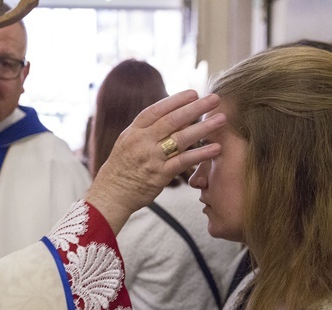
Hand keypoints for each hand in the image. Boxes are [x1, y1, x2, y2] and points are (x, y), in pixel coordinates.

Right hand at [85, 91, 224, 233]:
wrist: (110, 196)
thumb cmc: (121, 169)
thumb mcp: (127, 144)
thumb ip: (147, 131)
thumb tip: (174, 117)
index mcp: (133, 131)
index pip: (156, 110)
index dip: (176, 100)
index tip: (194, 93)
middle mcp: (142, 142)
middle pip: (172, 120)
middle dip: (195, 108)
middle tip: (214, 99)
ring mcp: (151, 158)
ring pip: (181, 138)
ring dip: (203, 128)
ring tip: (221, 120)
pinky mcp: (159, 175)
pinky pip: (183, 161)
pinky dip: (201, 154)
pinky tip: (216, 148)